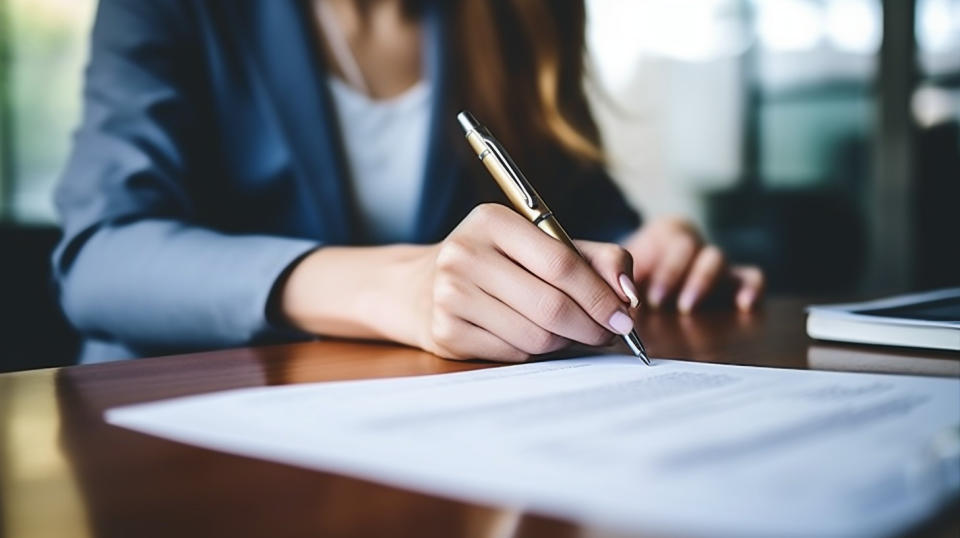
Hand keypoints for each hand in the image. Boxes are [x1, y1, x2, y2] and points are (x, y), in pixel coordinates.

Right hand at [415, 204, 639, 361]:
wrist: (418, 287)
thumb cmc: (497, 263)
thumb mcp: (543, 244)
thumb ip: (596, 258)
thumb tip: (629, 295)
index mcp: (492, 221)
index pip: (561, 264)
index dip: (600, 296)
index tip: (624, 316)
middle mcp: (465, 254)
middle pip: (551, 307)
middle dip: (590, 327)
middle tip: (606, 333)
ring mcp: (450, 295)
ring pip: (535, 336)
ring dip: (563, 341)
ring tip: (564, 331)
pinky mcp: (445, 333)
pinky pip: (514, 354)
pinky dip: (533, 351)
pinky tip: (527, 335)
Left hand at [623, 217, 763, 312]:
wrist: (642, 280)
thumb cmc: (632, 276)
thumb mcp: (623, 270)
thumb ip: (620, 279)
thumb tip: (616, 302)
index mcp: (667, 232)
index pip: (672, 238)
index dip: (664, 268)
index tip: (651, 297)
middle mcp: (694, 243)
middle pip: (693, 247)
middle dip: (675, 275)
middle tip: (659, 302)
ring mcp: (715, 260)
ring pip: (718, 259)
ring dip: (701, 283)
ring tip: (685, 307)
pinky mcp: (733, 278)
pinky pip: (750, 276)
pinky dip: (751, 287)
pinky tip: (744, 304)